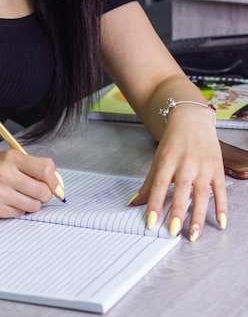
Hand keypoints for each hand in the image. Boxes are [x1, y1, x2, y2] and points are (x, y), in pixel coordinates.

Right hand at [0, 150, 59, 218]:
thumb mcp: (9, 159)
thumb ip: (32, 167)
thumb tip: (57, 184)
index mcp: (11, 158)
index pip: (46, 169)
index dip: (53, 180)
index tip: (52, 184)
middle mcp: (5, 174)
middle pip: (43, 191)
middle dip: (44, 195)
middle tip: (37, 192)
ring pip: (34, 205)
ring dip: (31, 203)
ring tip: (20, 196)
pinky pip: (20, 213)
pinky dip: (18, 209)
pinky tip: (7, 201)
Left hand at [130, 106, 226, 240]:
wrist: (192, 120)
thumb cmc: (173, 142)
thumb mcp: (158, 159)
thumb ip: (148, 183)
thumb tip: (133, 203)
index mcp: (167, 160)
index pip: (159, 184)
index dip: (154, 203)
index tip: (151, 222)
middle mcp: (185, 164)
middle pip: (181, 190)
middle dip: (177, 212)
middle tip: (173, 232)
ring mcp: (203, 166)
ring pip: (201, 194)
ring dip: (198, 215)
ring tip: (193, 234)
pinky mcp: (217, 169)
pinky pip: (220, 190)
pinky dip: (221, 207)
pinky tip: (220, 222)